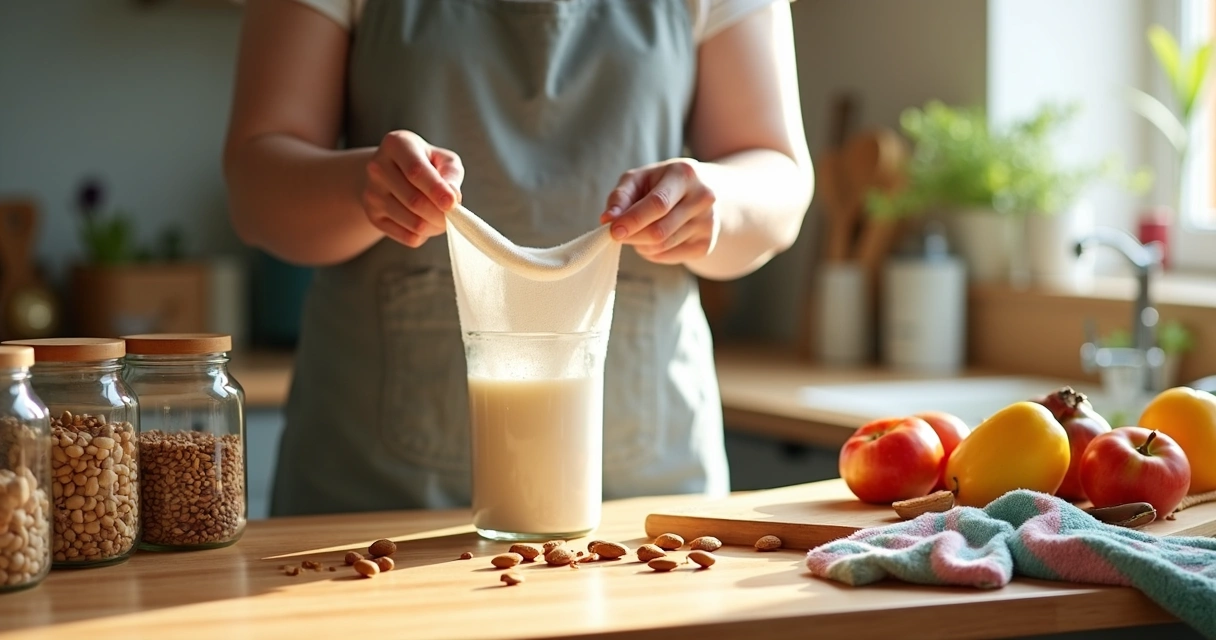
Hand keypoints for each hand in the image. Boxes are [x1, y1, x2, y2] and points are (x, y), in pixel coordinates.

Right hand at [361, 130, 463, 247]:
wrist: (392, 173)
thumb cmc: (426, 163)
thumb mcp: (443, 159)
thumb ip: (451, 174)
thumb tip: (453, 197)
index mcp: (396, 144)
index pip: (416, 171)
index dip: (436, 190)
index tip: (452, 204)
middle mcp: (378, 167)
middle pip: (415, 201)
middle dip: (441, 214)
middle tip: (454, 215)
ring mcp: (372, 193)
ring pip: (414, 223)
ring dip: (435, 226)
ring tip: (441, 218)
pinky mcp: (373, 216)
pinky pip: (408, 237)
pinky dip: (424, 235)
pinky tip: (425, 222)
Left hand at [600, 158, 718, 263]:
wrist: (702, 191)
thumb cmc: (662, 183)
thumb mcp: (639, 179)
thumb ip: (621, 197)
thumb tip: (607, 219)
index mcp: (685, 175)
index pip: (658, 204)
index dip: (633, 220)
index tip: (613, 231)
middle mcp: (702, 198)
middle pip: (659, 231)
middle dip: (632, 236)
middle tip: (618, 234)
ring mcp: (708, 223)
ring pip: (662, 246)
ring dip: (640, 244)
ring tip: (639, 231)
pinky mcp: (706, 244)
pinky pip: (668, 257)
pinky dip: (652, 252)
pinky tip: (654, 239)